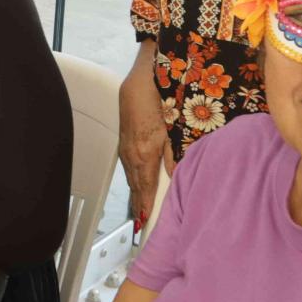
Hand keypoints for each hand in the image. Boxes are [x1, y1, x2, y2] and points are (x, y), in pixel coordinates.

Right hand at [118, 63, 172, 228]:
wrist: (141, 77)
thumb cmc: (159, 99)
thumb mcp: (172, 128)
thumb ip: (174, 155)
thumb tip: (176, 177)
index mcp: (144, 153)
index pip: (145, 188)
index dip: (146, 206)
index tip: (146, 222)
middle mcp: (131, 154)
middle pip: (135, 185)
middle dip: (139, 204)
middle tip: (142, 223)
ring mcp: (125, 147)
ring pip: (131, 176)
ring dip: (135, 193)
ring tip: (139, 209)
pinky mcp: (124, 139)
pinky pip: (128, 166)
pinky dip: (133, 179)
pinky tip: (136, 182)